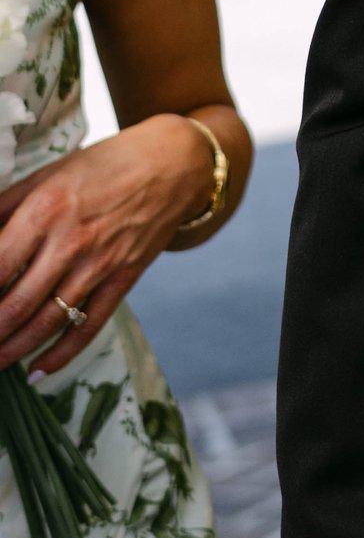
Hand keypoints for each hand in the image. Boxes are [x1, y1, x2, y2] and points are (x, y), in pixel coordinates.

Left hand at [0, 116, 231, 375]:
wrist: (172, 166)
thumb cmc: (103, 166)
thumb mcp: (46, 175)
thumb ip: (3, 206)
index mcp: (44, 211)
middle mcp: (70, 242)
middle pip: (16, 303)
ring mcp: (99, 265)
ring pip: (46, 322)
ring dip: (13, 349)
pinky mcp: (122, 280)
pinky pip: (88, 326)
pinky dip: (60, 354)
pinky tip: (37, 371)